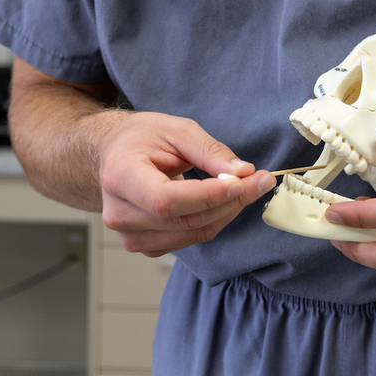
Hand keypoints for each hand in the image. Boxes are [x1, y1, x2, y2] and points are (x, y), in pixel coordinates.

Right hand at [97, 110, 275, 255]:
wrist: (114, 155)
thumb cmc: (142, 138)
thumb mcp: (176, 129)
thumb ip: (210, 151)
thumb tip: (243, 173)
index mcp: (120, 176)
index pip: (166, 200)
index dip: (209, 196)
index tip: (245, 181)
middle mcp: (120, 213)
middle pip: (185, 220)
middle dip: (231, 201)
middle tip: (261, 180)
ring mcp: (130, 235)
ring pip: (192, 234)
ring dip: (226, 212)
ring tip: (244, 187)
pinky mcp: (145, 245)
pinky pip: (189, 240)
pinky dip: (213, 221)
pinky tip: (221, 201)